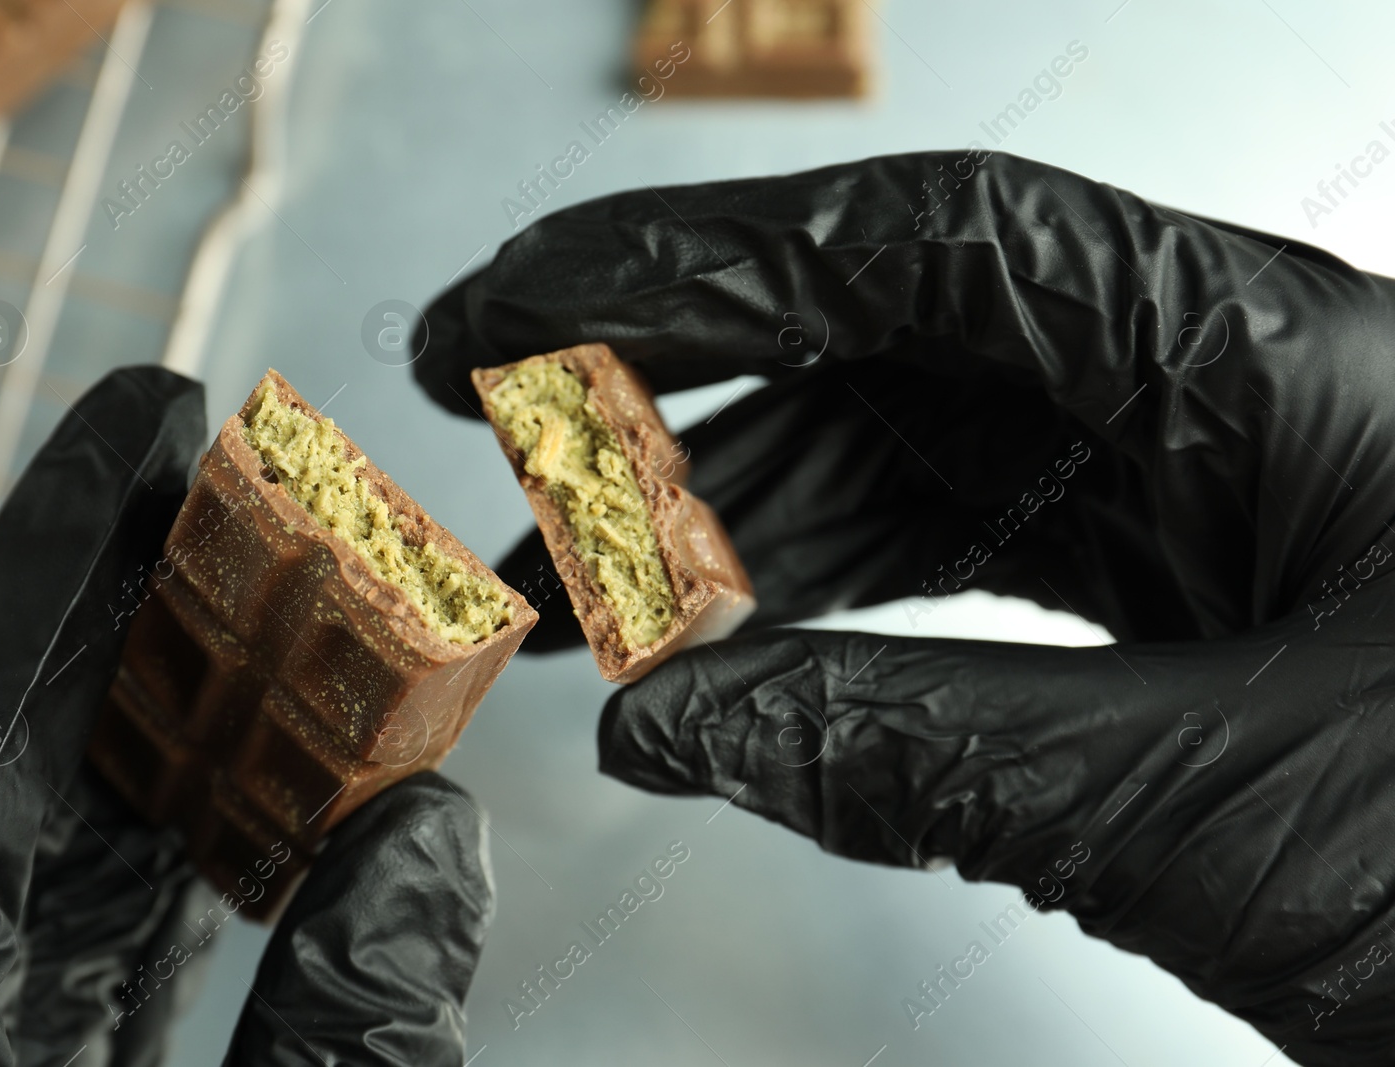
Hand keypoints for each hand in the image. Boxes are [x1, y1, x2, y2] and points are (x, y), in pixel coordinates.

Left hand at [0, 368, 492, 1066]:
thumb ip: (347, 1035)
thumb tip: (433, 832)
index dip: (59, 554)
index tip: (145, 413)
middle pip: (14, 751)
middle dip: (143, 608)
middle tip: (247, 482)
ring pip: (61, 828)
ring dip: (186, 711)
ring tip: (283, 600)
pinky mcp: (16, 1052)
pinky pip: (91, 911)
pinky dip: (192, 829)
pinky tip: (270, 769)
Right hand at [417, 151, 1394, 1064]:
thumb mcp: (1205, 803)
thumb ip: (908, 750)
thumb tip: (666, 728)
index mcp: (1253, 355)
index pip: (916, 245)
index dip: (694, 262)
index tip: (527, 304)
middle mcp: (1211, 391)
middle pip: (883, 343)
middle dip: (679, 398)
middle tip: (504, 440)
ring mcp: (1189, 490)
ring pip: (906, 464)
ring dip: (735, 528)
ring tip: (579, 600)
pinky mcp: (1178, 592)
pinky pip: (959, 563)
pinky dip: (828, 611)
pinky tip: (727, 664)